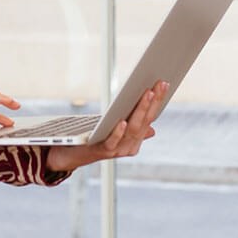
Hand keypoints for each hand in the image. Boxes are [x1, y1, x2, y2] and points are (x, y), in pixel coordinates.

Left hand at [45, 81, 167, 173]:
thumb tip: (152, 129)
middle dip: (153, 102)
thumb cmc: (96, 137)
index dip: (158, 102)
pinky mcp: (102, 151)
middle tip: (159, 84)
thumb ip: (133, 128)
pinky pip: (113, 141)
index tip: (164, 83)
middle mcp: (130, 147)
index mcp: (135, 140)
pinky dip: (119, 132)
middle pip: (144, 122)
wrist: (73, 154)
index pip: (150, 118)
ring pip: (132, 129)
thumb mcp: (116, 129)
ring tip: (147, 93)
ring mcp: (117, 150)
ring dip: (141, 110)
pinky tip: (123, 121)